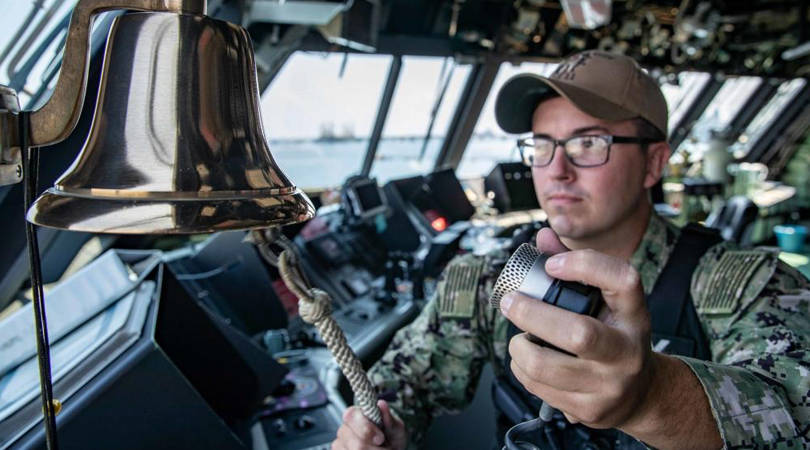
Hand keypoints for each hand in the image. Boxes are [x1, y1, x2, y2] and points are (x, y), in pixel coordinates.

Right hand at [332, 400, 407, 449]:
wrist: (390, 448)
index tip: (381, 438)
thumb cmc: (391, 436)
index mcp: (355, 414)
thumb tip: (381, 404)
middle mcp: (344, 429)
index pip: (351, 417)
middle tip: (384, 448)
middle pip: (357, 444)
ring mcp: (340, 444)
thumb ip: (389, 419)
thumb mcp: (396, 428)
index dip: (367, 430)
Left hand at [500, 228, 657, 429]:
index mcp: (634, 316)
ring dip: (519, 348)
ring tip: (519, 339)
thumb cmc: (616, 336)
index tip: (551, 265)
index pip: (623, 281)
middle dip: (531, 314)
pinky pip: (539, 388)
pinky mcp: (589, 410)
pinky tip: (527, 361)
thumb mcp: (608, 302)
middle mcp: (627, 352)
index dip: (584, 266)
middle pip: (578, 333)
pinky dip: (522, 370)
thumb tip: (542, 238)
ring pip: (547, 366)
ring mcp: (609, 385)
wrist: (641, 394)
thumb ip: (577, 267)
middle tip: (510, 303)